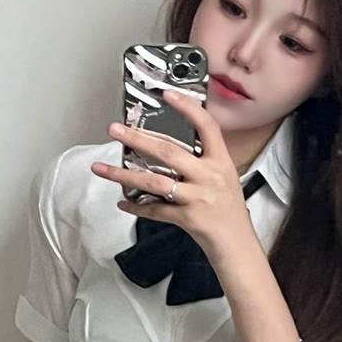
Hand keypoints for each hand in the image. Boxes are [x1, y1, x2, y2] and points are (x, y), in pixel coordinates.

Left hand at [91, 91, 254, 258]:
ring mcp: (199, 198)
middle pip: (169, 151)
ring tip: (102, 169)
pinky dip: (137, 206)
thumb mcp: (226, 180)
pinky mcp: (189, 218)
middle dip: (137, 138)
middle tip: (116, 129)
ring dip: (124, 174)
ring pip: (155, 181)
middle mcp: (210, 177)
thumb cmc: (230, 214)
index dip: (187, 108)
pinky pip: (156, 210)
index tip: (167, 95)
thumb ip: (204, 162)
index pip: (207, 126)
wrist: (238, 247)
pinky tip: (124, 202)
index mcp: (221, 162)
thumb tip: (171, 148)